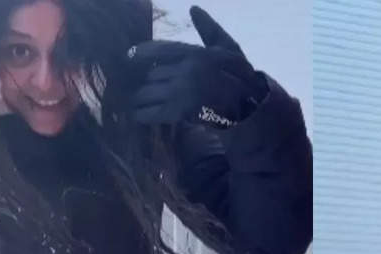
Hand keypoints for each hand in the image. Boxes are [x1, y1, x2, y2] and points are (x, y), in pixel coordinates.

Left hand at [126, 6, 269, 129]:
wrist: (250, 107)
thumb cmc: (239, 76)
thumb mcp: (227, 48)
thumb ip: (209, 29)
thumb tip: (194, 9)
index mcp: (195, 53)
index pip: (159, 50)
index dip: (141, 53)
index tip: (129, 56)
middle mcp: (185, 70)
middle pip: (151, 75)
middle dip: (147, 83)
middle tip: (142, 88)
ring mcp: (181, 92)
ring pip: (147, 93)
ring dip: (141, 99)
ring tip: (138, 103)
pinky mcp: (178, 112)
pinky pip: (150, 113)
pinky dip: (142, 114)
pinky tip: (138, 115)